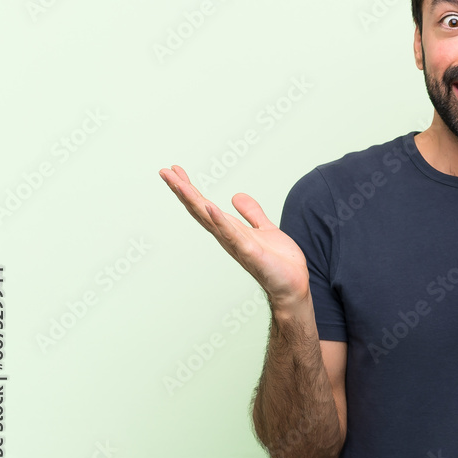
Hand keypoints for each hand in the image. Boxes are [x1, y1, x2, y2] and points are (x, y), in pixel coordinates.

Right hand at [159, 165, 308, 310]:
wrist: (292, 286)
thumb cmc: (278, 263)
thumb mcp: (264, 229)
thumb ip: (251, 213)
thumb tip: (236, 196)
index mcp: (230, 229)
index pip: (204, 205)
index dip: (190, 189)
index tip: (175, 171)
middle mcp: (227, 236)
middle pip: (200, 210)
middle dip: (182, 191)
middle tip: (164, 172)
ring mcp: (236, 244)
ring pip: (210, 220)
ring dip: (194, 201)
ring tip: (179, 184)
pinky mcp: (251, 253)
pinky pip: (233, 235)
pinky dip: (221, 222)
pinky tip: (210, 207)